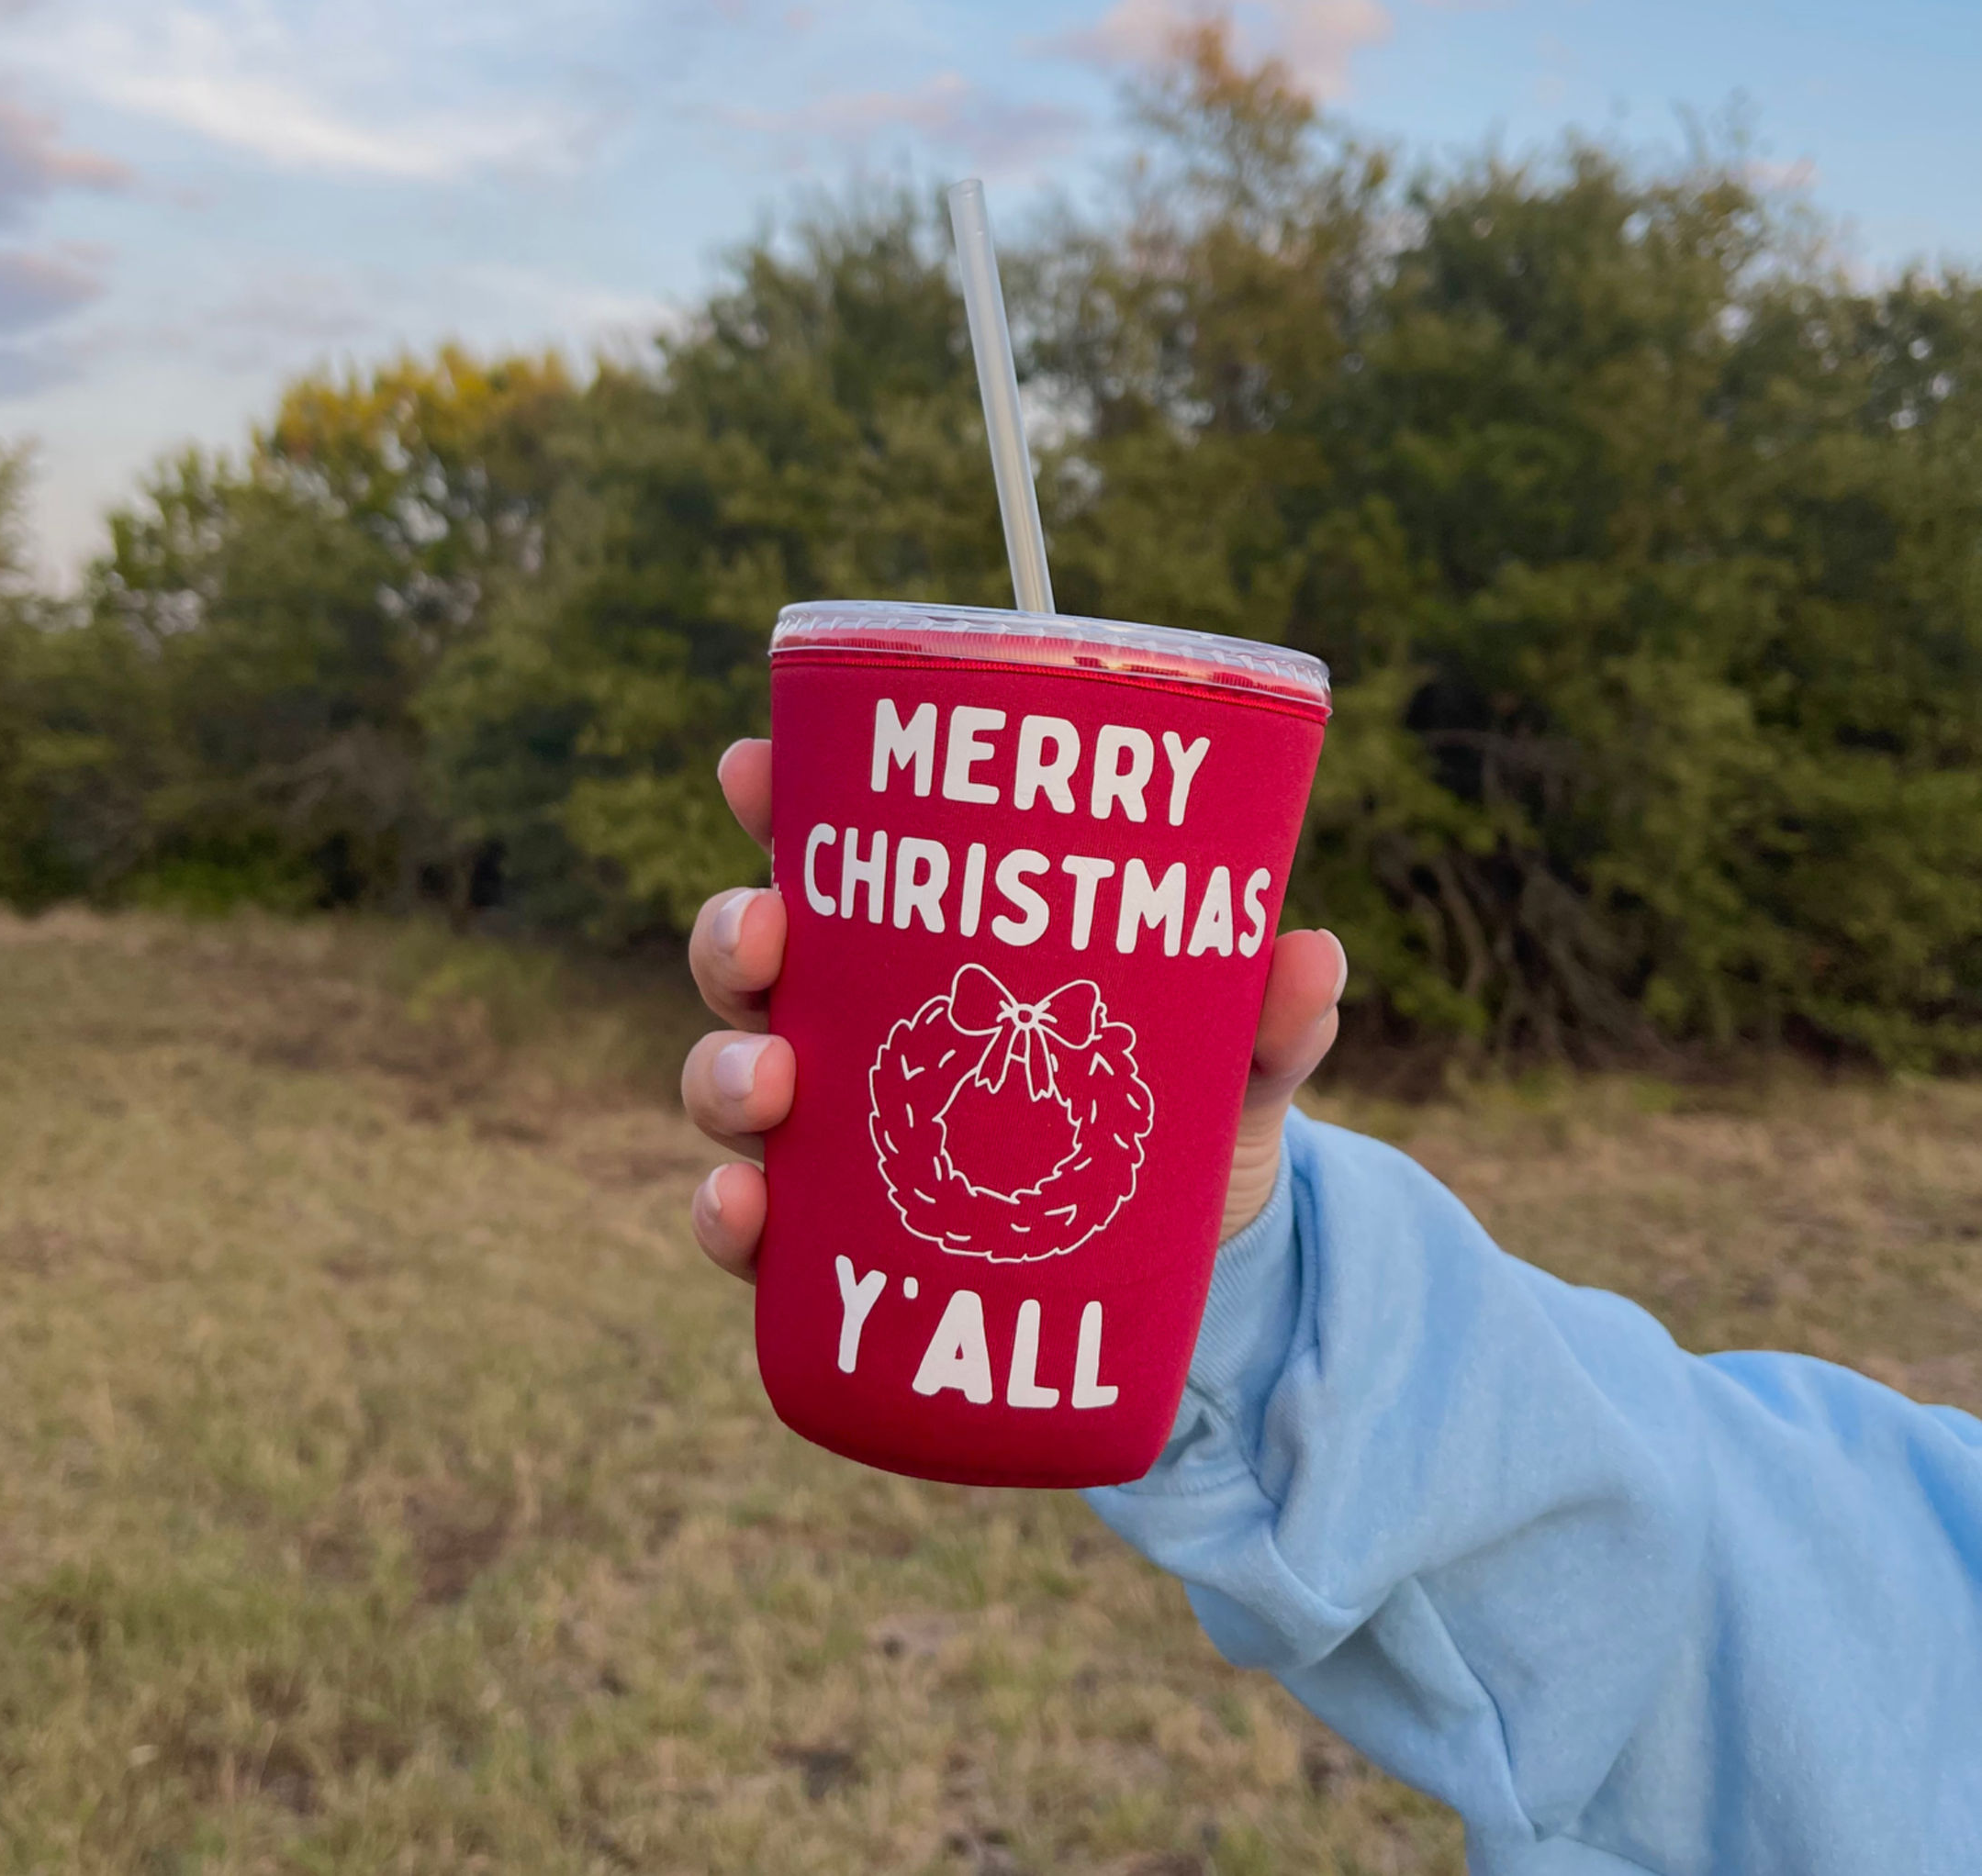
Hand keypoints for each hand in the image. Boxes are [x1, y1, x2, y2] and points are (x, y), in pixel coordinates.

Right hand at [682, 738, 1346, 1281]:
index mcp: (932, 940)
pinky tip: (744, 1211)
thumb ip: (1269, 1015)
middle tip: (770, 932)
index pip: (833, 848)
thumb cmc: (1191, 1107)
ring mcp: (840, 1127)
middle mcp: (863, 1020)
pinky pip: (753, 1220)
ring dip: (723, 1070)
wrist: (1189, 1263)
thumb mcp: (1233, 1054)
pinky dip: (727, 1215)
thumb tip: (1310, 955)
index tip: (751, 770)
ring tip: (771, 1084)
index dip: (778, 800)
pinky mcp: (837, 1235)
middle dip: (736, 933)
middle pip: (756, 954)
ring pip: (731, 1074)